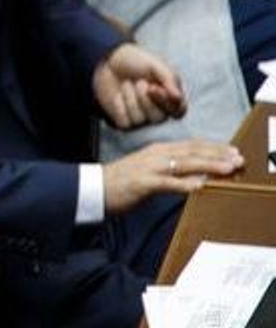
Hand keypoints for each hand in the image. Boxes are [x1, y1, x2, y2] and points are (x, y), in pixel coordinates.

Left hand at [92, 43, 185, 128]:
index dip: (165, 102)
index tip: (153, 88)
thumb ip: (169, 78)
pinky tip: (118, 96)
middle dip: (144, 99)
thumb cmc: (136, 62)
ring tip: (127, 84)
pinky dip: (119, 107)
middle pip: (158, 118)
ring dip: (130, 99)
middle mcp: (158, 111)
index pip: (178, 111)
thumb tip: (178, 97)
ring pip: (139, 120)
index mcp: (170, 98)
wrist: (109, 61)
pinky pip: (125, 123)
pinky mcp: (124, 121)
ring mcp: (141, 118)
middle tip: (139, 82)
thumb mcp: (155, 64)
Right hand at [102, 139, 241, 214]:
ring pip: (184, 164)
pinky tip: (199, 186)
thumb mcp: (149, 170)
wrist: (94, 187)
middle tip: (238, 159)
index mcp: (157, 150)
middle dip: (217, 155)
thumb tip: (195, 177)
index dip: (213, 147)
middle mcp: (155, 155)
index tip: (232, 151)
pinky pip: (167, 183)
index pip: (191, 146)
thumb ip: (170, 170)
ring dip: (208, 166)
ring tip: (227, 169)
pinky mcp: (143, 183)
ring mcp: (149, 168)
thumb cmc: (121, 181)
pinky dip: (184, 184)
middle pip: (192, 152)